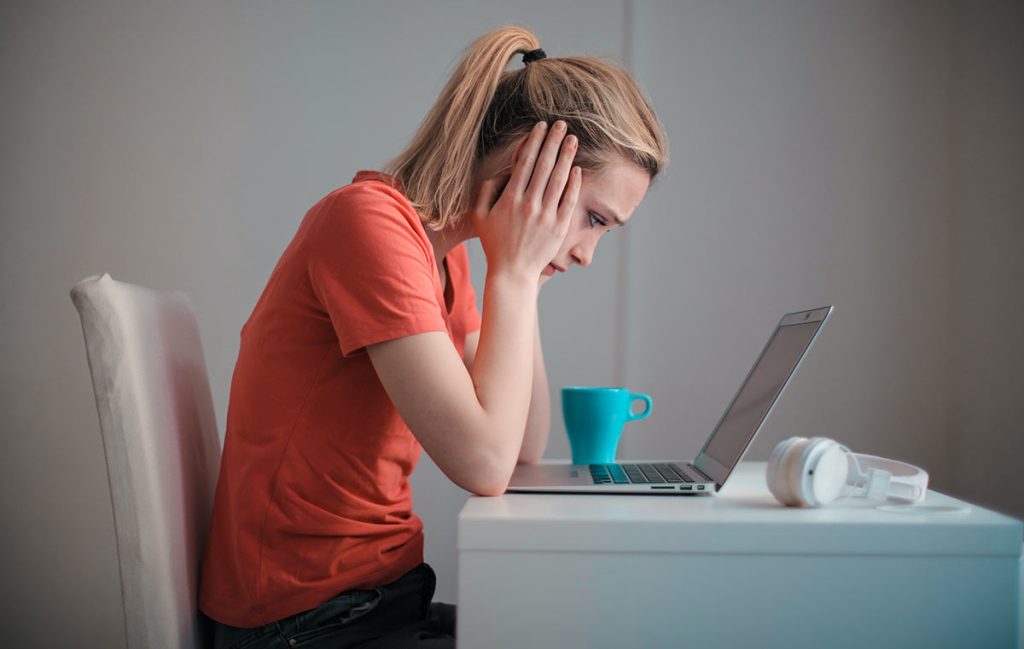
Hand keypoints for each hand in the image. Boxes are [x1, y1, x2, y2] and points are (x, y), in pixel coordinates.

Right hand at [472, 120, 581, 280]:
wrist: (512, 273)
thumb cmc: (494, 243)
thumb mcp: (480, 215)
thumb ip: (487, 190)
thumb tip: (502, 172)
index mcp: (510, 199)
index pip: (524, 162)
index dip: (534, 141)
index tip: (541, 126)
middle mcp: (529, 204)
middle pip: (544, 165)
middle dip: (554, 142)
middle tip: (562, 125)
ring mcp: (546, 216)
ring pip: (559, 179)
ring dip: (567, 156)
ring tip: (573, 139)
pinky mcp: (559, 227)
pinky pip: (569, 200)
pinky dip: (574, 183)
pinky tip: (577, 169)